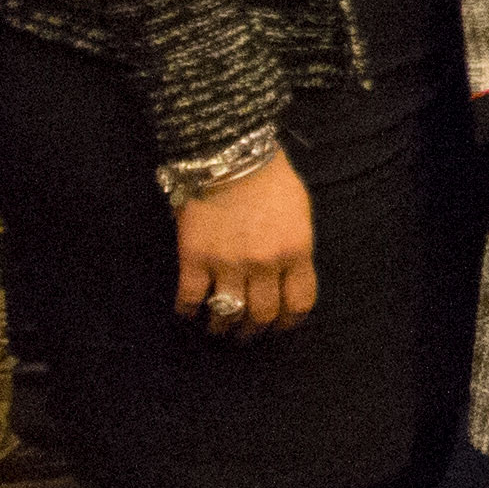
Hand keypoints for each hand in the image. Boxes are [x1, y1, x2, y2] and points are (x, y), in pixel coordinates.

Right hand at [171, 153, 319, 335]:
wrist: (229, 153)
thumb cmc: (270, 179)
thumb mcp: (300, 213)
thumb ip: (296, 249)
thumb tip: (288, 278)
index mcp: (296, 252)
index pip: (299, 304)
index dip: (289, 322)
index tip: (279, 325)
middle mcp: (265, 264)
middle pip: (262, 316)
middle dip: (254, 331)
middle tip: (246, 333)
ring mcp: (228, 264)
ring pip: (227, 314)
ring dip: (222, 327)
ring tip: (218, 327)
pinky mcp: (195, 258)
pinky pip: (191, 299)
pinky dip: (189, 311)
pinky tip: (189, 311)